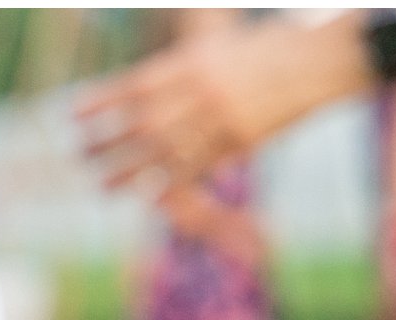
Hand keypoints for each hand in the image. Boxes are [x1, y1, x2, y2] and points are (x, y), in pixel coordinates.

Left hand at [77, 17, 345, 198]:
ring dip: (128, 172)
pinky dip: (169, 181)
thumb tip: (139, 95)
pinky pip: (198, 165)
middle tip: (80, 156)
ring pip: (163, 151)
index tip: (73, 115)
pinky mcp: (240, 139)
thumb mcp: (219, 49)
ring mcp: (220, 116)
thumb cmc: (268, 50)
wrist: (322, 57)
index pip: (134, 86)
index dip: (101, 103)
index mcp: (192, 60)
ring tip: (102, 186)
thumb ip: (181, 71)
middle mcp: (200, 89)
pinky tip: (147, 195)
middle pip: (140, 123)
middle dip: (106, 142)